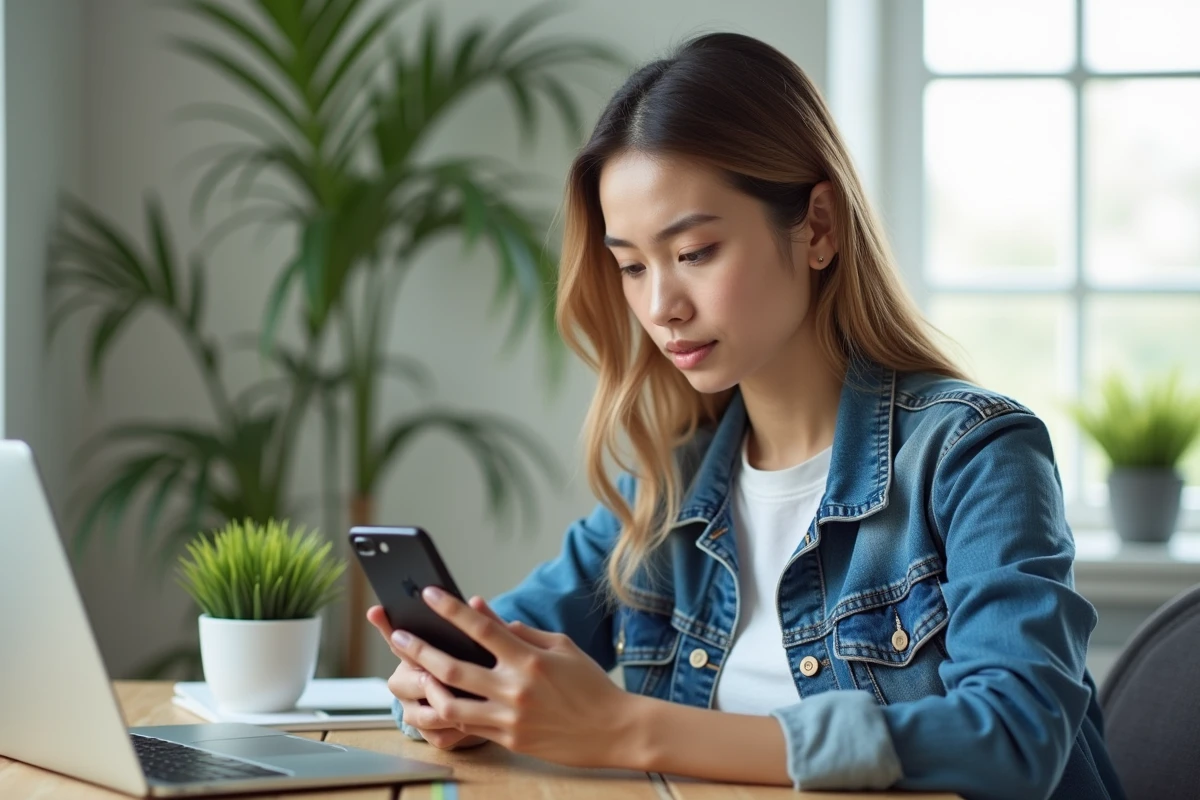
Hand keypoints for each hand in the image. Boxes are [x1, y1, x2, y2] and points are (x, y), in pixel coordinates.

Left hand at [388, 586, 631, 767]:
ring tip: (408, 676)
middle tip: (398, 636)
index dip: (452, 609)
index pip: (482, 628)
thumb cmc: (589, 683)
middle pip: (454, 667)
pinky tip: (432, 703)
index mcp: (529, 659)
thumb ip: (521, 631)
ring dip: (425, 688)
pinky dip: (447, 714)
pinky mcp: (509, 740)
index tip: (429, 594)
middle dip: (420, 650)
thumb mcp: (561, 647)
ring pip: (452, 704)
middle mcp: (515, 688)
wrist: (614, 730)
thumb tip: (484, 611)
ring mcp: (510, 718)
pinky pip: (469, 727)